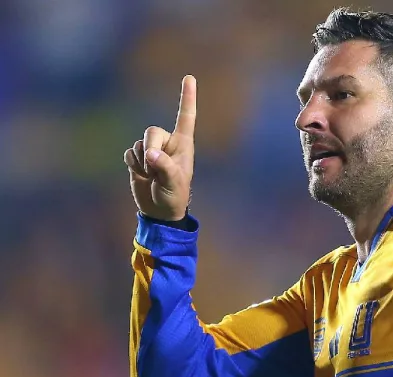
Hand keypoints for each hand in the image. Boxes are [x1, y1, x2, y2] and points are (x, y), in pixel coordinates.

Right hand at [124, 75, 196, 220]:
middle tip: (155, 169)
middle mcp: (167, 142)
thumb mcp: (174, 182)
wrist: (159, 210)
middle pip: (152, 131)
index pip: (186, 117)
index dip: (187, 97)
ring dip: (143, 163)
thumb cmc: (174, 195)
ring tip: (153, 176)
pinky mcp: (138, 157)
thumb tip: (149, 154)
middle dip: (150, 149)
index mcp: (183, 143)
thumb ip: (164, 166)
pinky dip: (133, 165)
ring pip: (139, 144)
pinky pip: (129, 153)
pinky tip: (142, 175)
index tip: (190, 77)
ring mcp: (152, 149)